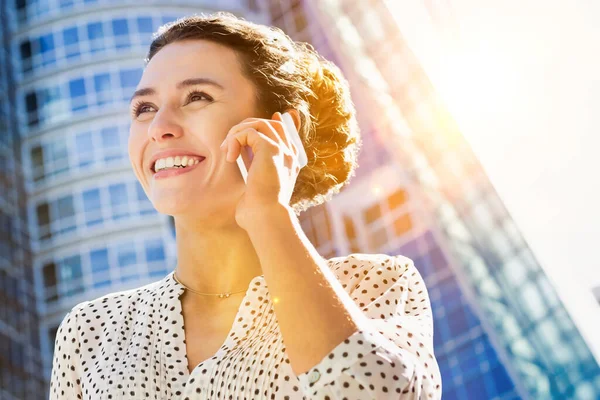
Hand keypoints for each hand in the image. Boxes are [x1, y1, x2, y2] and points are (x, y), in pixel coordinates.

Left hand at [220, 111, 301, 228]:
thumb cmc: (258, 210)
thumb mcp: (255, 187)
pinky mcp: (270, 148)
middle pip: (272, 123)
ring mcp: (281, 149)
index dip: (274, 122)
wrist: (265, 217)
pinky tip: (229, 157)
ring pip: (259, 123)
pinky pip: (249, 131)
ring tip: (226, 150)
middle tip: (230, 144)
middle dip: (249, 126)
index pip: (286, 133)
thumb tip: (238, 156)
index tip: (263, 120)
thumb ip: (252, 169)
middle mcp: (288, 154)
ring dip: (237, 132)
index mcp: (289, 163)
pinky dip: (235, 140)